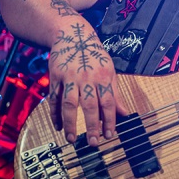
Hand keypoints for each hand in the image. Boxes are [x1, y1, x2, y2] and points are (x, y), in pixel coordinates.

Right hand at [46, 20, 123, 144]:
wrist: (72, 35)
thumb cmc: (94, 56)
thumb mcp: (110, 71)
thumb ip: (116, 94)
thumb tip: (125, 113)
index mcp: (104, 76)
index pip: (108, 102)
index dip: (110, 120)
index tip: (109, 136)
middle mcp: (87, 77)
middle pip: (89, 105)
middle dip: (92, 125)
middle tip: (93, 143)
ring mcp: (69, 77)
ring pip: (69, 103)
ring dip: (70, 123)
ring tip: (72, 139)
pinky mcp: (55, 77)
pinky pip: (54, 99)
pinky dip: (54, 114)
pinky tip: (58, 126)